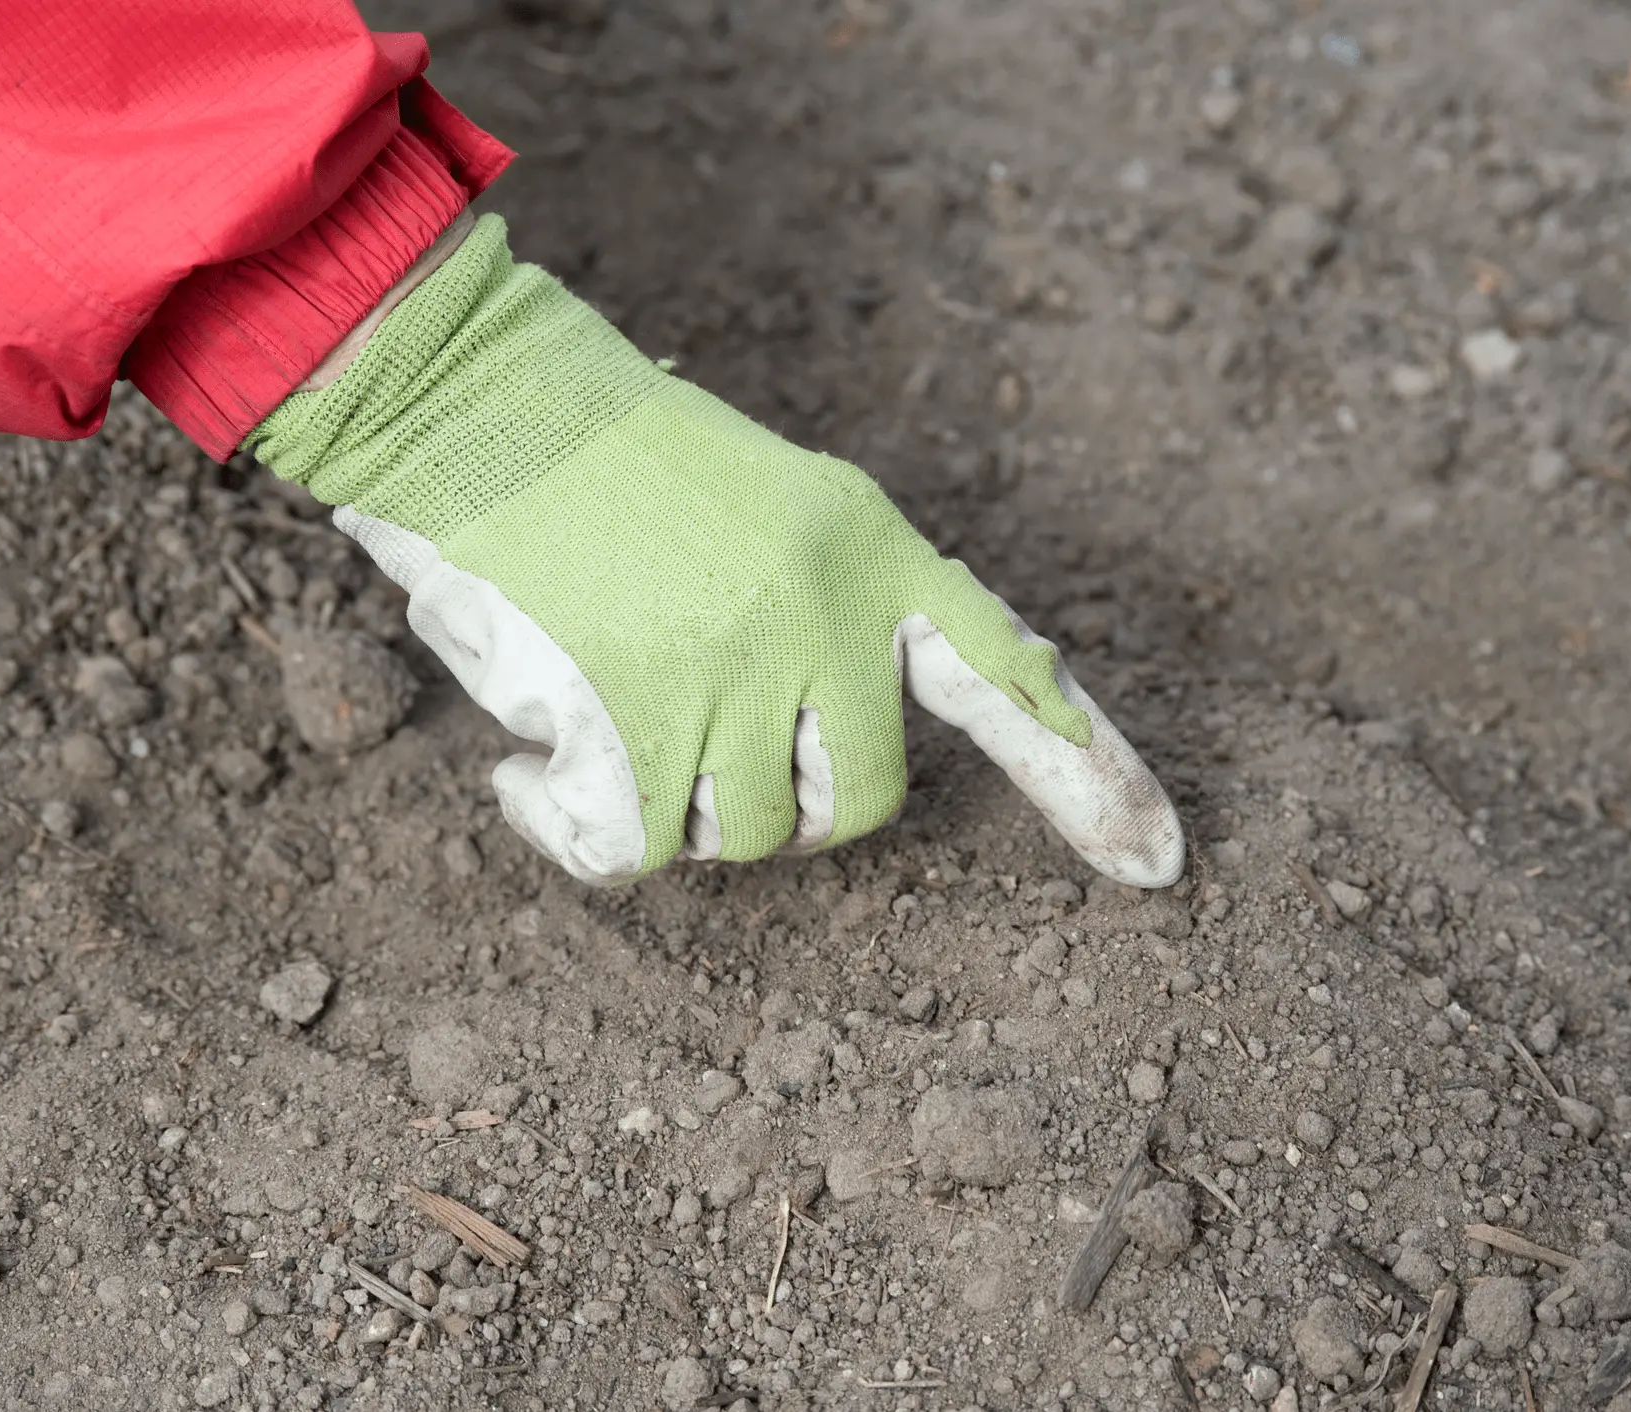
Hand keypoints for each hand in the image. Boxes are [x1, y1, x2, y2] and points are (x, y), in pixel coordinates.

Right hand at [248, 216, 1183, 887]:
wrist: (472, 395)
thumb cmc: (596, 449)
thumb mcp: (758, 504)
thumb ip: (817, 614)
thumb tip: (808, 766)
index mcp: (869, 546)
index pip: (1006, 669)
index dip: (1084, 769)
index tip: (1157, 855)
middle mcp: (825, 615)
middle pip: (860, 801)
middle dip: (786, 803)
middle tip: (695, 745)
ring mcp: (734, 671)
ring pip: (744, 837)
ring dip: (669, 803)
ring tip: (595, 707)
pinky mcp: (631, 725)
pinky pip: (633, 855)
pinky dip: (566, 827)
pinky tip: (522, 769)